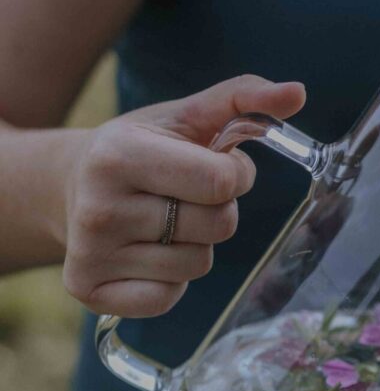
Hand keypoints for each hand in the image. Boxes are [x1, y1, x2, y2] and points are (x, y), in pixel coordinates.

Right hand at [60, 74, 305, 317]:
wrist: (70, 185)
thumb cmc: (142, 149)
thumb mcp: (186, 116)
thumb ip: (244, 100)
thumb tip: (298, 93)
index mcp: (120, 154)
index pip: (222, 182)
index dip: (235, 175)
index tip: (215, 167)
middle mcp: (100, 206)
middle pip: (218, 226)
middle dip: (218, 210)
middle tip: (183, 196)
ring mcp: (93, 253)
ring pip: (199, 264)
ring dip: (195, 245)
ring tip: (160, 223)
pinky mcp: (92, 291)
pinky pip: (170, 297)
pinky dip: (171, 281)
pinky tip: (145, 254)